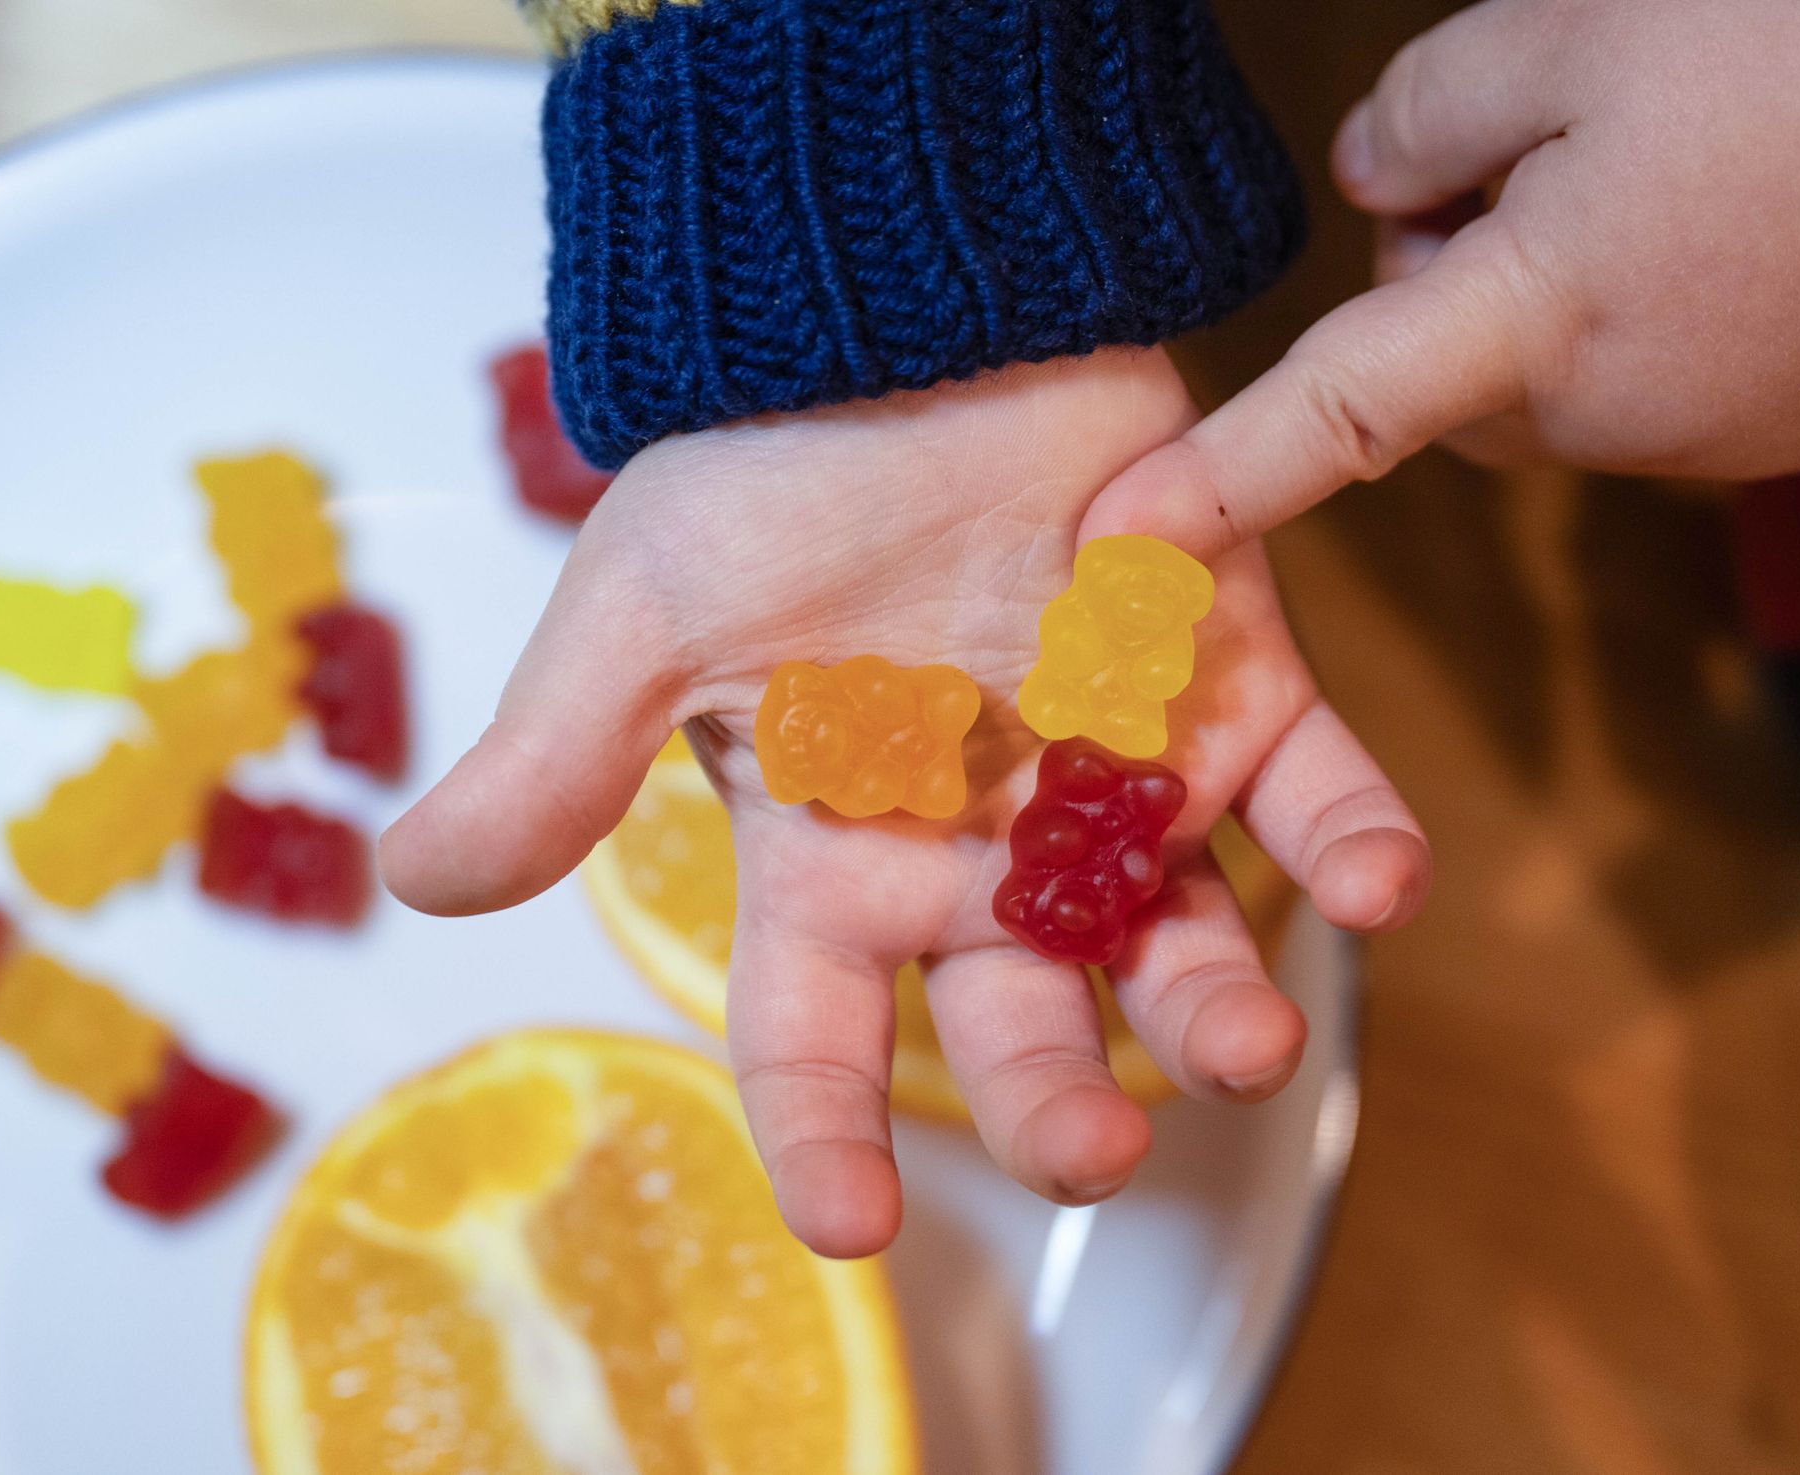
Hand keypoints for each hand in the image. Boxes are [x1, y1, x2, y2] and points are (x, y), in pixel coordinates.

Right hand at [381, 349, 1427, 1257]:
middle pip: (1019, 1020)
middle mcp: (982, 848)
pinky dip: (1352, 838)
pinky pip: (1306, 783)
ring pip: (1174, 928)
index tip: (846, 1225)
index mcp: (838, 857)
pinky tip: (1381, 885)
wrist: (901, 316)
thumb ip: (558, 756)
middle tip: (1101, 1152)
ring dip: (1219, 1000)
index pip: (817, 1032)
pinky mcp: (1224, 688)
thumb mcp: (641, 615)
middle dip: (1059, 1101)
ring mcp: (1112, 778)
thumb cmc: (764, 470)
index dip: (825, 1135)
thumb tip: (417, 878)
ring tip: (1250, 1043)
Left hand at [1083, 0, 1799, 557]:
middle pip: (1449, 380)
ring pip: (1558, 375)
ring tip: (1677, 154)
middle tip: (1547, 143)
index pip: (1335, 415)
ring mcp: (1722, 437)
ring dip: (1557, 284)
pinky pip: (1665, 376)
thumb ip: (1432, 115)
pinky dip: (1660, 304)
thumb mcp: (1586, 22)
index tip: (1116, 551)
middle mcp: (1621, 417)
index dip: (1218, 480)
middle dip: (1449, 282)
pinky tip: (1745, 203)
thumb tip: (1372, 192)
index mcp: (1546, 323)